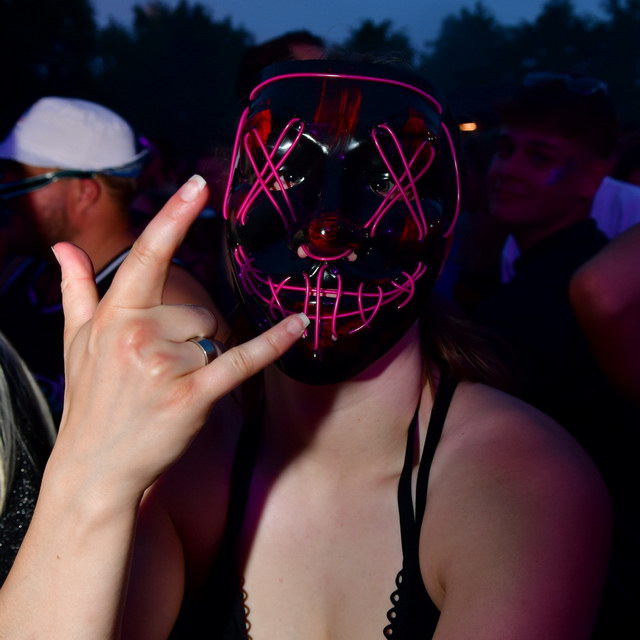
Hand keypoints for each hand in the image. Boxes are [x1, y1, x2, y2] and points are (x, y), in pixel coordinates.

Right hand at [51, 175, 307, 501]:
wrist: (96, 467)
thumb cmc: (91, 401)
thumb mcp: (77, 341)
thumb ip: (76, 290)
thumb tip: (65, 249)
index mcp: (114, 316)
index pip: (148, 256)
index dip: (175, 217)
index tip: (199, 185)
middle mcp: (138, 336)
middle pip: (198, 309)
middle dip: (190, 334)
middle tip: (159, 369)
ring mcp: (166, 367)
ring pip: (214, 338)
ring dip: (202, 359)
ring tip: (169, 387)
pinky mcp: (194, 396)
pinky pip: (243, 361)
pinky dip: (273, 344)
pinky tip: (298, 325)